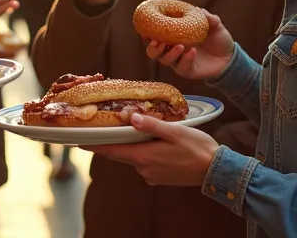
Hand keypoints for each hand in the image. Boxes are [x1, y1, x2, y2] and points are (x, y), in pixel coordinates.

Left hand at [83, 113, 217, 186]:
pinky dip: (145, 153)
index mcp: (145, 157)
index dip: (96, 146)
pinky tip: (153, 144)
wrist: (215, 170)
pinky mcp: (160, 178)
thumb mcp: (175, 131)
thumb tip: (132, 118)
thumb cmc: (197, 149)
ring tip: (135, 131)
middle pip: (122, 154)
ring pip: (135, 158)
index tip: (81, 142)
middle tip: (103, 132)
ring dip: (133, 147)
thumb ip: (152, 125)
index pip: (113, 152)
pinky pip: (146, 164)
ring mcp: (152, 175)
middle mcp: (144, 169)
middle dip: (113, 144)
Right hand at [144, 12, 234, 80]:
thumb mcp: (215, 25)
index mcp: (174, 37)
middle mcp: (173, 50)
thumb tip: (198, 9)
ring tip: (180, 45)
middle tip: (158, 41)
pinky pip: (181, 67)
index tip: (145, 32)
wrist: (230, 57)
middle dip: (153, 48)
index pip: (155, 37)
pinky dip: (185, 59)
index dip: (147, 35)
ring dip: (170, 53)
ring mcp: (179, 61)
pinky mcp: (187, 71)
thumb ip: (207, 17)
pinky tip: (192, 52)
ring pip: (164, 61)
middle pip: (153, 53)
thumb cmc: (219, 39)